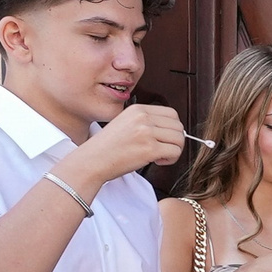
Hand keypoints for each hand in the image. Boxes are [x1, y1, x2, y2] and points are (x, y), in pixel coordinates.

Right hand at [65, 102, 187, 185]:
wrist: (92, 160)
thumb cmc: (108, 147)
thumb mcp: (126, 123)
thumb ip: (146, 121)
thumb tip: (172, 128)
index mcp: (137, 109)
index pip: (172, 114)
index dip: (173, 128)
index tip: (164, 138)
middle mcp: (143, 118)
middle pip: (178, 127)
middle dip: (175, 141)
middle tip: (162, 149)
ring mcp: (146, 132)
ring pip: (179, 139)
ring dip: (174, 151)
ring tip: (158, 156)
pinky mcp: (149, 148)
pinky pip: (175, 152)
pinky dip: (171, 159)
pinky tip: (157, 161)